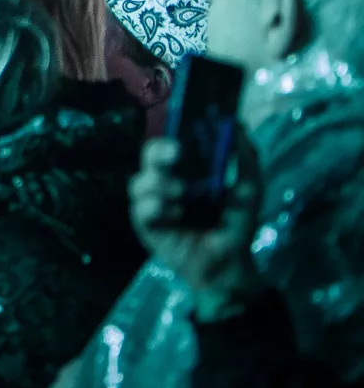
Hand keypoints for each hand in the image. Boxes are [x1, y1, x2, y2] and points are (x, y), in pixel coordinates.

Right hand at [130, 137, 261, 319]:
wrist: (230, 263)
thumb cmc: (237, 225)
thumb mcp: (250, 189)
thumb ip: (246, 158)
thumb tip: (239, 125)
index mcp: (184, 172)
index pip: (167, 147)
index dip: (169, 139)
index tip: (183, 139)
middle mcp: (164, 184)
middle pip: (147, 159)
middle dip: (157, 154)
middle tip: (176, 154)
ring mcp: (153, 205)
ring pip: (138, 183)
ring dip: (158, 184)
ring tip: (181, 193)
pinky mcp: (146, 227)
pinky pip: (140, 210)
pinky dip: (156, 208)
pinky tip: (176, 214)